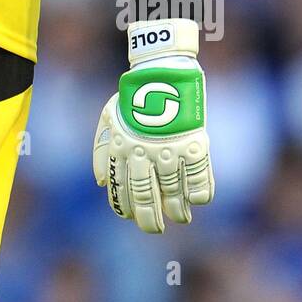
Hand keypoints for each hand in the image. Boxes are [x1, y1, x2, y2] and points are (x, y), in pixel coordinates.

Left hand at [93, 19, 213, 232]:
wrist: (161, 73)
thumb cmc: (133, 97)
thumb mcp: (109, 118)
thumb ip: (102, 151)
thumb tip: (100, 183)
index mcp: (122, 147)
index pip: (121, 187)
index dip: (125, 207)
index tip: (130, 217)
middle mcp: (144, 152)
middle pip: (146, 196)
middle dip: (149, 219)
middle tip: (154, 229)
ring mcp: (170, 149)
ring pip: (174, 193)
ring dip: (177, 210)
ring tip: (181, 217)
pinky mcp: (194, 144)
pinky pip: (200, 178)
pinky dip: (200, 193)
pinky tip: (197, 199)